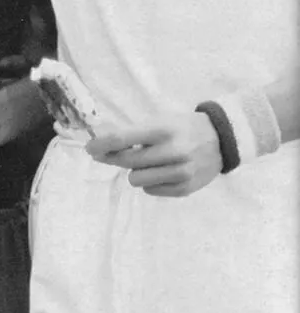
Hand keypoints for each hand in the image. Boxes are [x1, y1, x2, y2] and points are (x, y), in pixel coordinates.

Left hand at [87, 112, 221, 196]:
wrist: (222, 139)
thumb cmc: (182, 127)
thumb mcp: (159, 121)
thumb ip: (133, 133)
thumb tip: (101, 146)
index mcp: (162, 130)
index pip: (121, 139)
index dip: (100, 145)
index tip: (90, 148)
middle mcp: (172, 152)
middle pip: (126, 161)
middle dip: (112, 158)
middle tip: (108, 154)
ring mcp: (181, 172)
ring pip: (136, 180)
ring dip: (134, 171)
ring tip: (146, 163)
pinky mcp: (186, 188)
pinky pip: (151, 190)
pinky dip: (149, 182)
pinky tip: (160, 172)